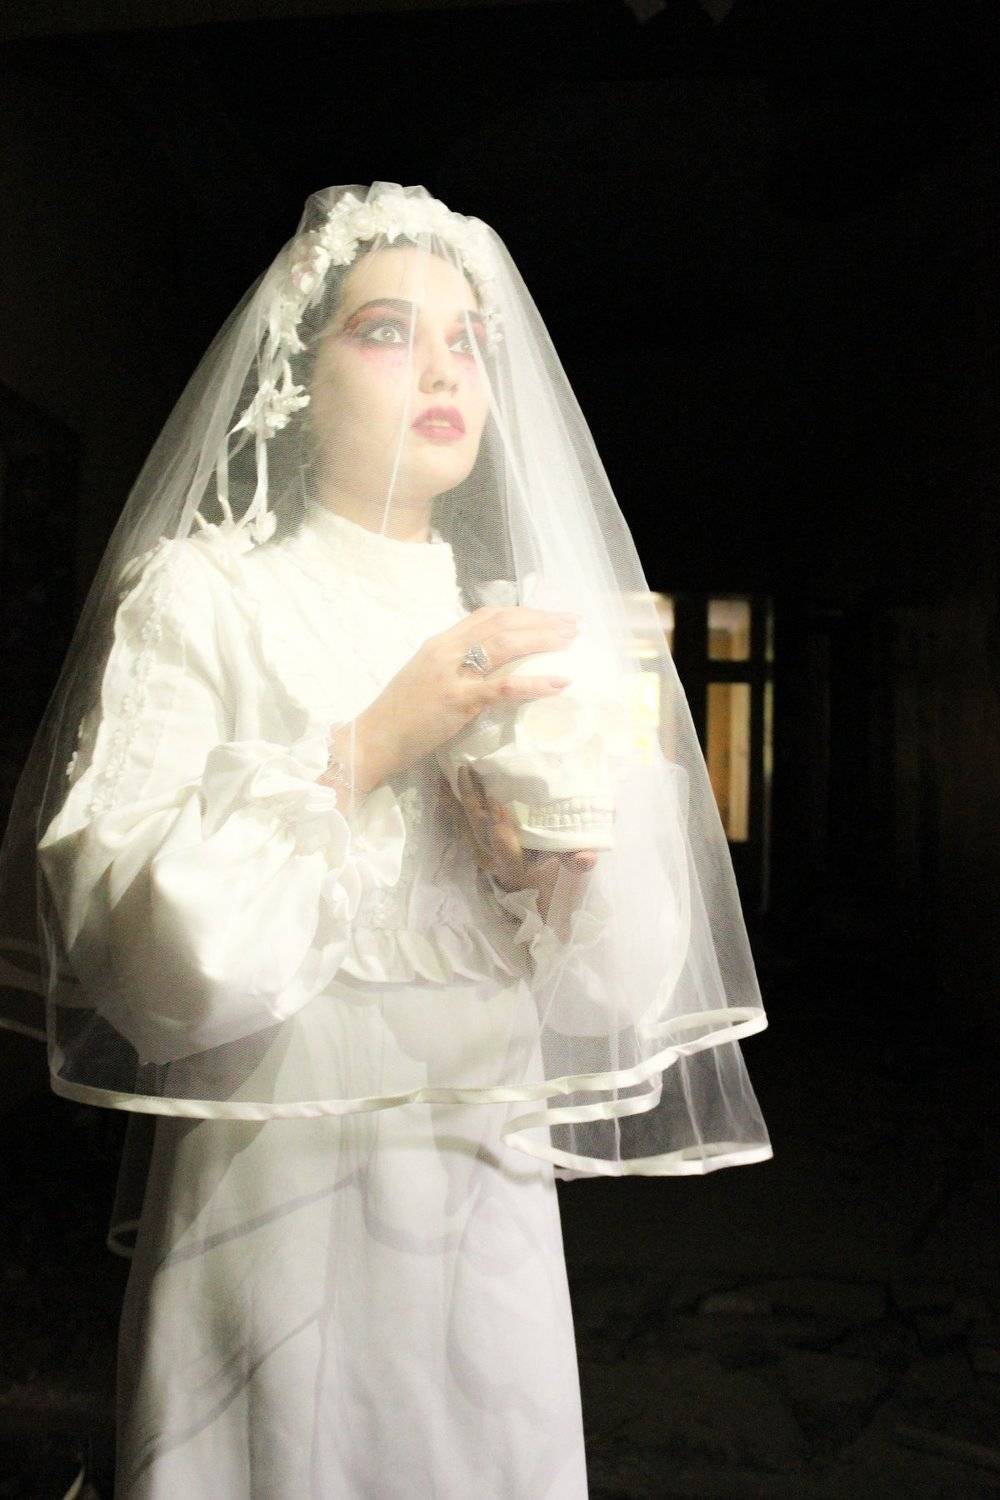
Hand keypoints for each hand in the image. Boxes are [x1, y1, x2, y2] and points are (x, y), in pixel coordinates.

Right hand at [353, 605, 581, 787]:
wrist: (372, 739)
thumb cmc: (401, 716)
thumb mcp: (428, 679)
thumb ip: (455, 667)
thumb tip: (490, 668)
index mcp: (440, 643)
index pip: (487, 615)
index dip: (523, 612)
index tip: (550, 616)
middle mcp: (446, 650)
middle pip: (501, 623)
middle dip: (541, 620)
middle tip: (573, 623)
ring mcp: (451, 674)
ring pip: (503, 645)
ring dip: (542, 639)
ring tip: (571, 640)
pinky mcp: (457, 700)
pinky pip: (502, 687)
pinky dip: (534, 683)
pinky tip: (558, 682)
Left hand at [439, 764, 598, 926]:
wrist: (531, 882)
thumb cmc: (552, 863)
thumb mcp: (567, 863)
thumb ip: (577, 860)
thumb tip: (586, 857)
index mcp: (516, 865)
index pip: (504, 849)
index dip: (499, 829)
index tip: (497, 802)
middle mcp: (493, 860)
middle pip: (478, 831)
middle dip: (472, 802)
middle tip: (469, 772)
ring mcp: (480, 852)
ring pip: (464, 825)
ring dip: (456, 799)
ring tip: (448, 773)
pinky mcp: (473, 843)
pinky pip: (457, 823)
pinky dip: (450, 804)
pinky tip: (443, 784)